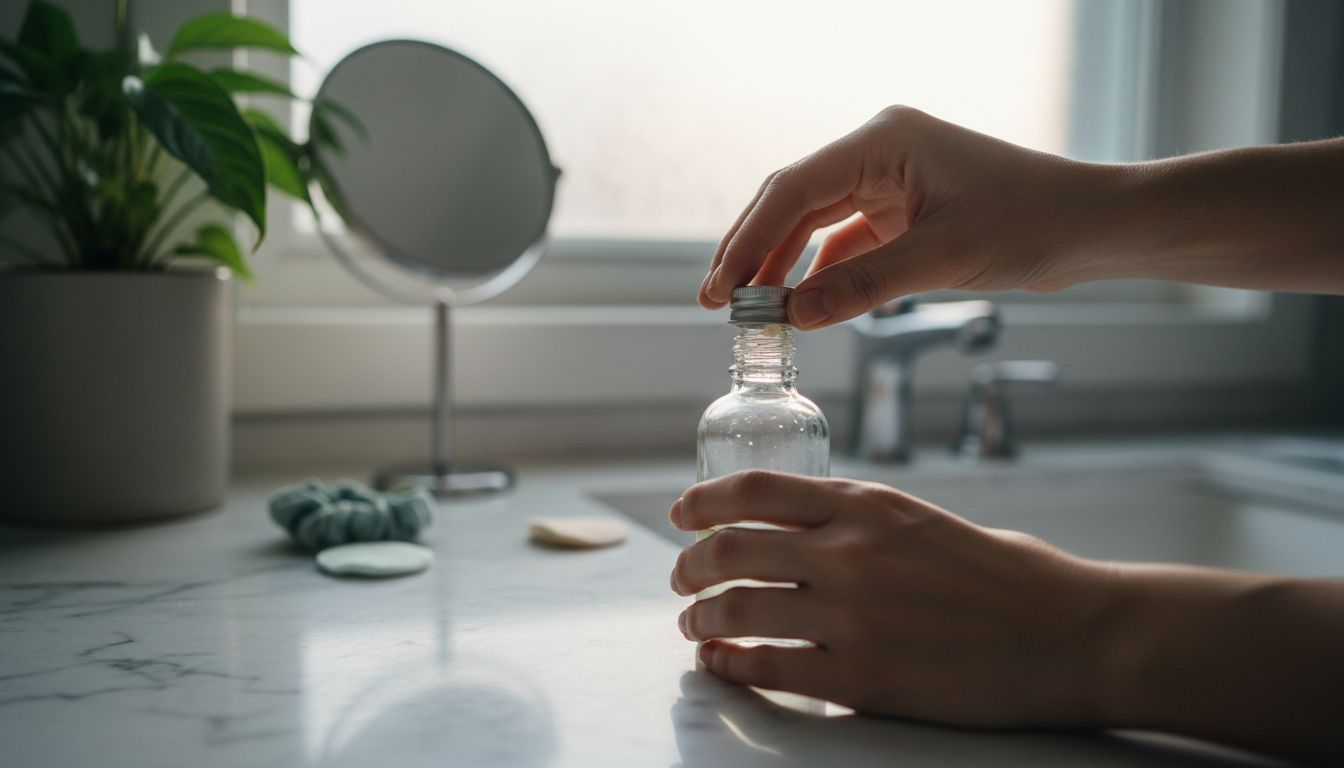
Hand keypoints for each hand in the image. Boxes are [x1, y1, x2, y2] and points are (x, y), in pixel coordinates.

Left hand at [667, 470, 1119, 727]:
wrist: (1072, 633)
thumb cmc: (1010, 577)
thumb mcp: (924, 522)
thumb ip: (860, 523)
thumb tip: (800, 533)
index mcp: (866, 506)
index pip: (756, 490)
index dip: (704, 501)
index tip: (681, 514)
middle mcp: (849, 553)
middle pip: (730, 548)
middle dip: (690, 566)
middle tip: (681, 582)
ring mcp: (852, 616)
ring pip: (737, 609)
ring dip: (700, 620)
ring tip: (695, 627)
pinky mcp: (861, 678)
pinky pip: (768, 668)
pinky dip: (731, 665)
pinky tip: (725, 664)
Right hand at [698, 106, 1114, 327]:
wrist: (1095, 225)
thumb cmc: (1033, 223)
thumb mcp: (942, 259)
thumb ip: (861, 287)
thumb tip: (791, 317)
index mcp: (883, 141)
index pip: (793, 189)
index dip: (749, 240)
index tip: (721, 288)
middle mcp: (879, 151)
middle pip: (793, 200)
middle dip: (754, 251)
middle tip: (718, 301)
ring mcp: (891, 179)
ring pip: (815, 221)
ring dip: (783, 264)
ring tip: (751, 309)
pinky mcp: (905, 208)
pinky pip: (847, 239)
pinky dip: (822, 271)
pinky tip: (802, 304)